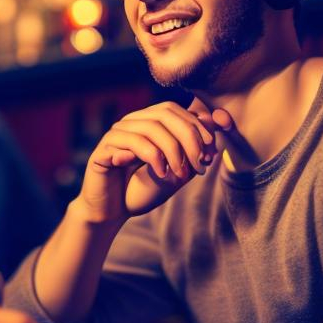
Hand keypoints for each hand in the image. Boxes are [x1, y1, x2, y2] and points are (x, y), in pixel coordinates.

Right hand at [76, 101, 228, 222]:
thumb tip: (217, 121)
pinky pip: (131, 142)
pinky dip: (152, 157)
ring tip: (180, 174)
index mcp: (148, 123)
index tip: (211, 152)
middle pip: (165, 113)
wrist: (114, 212)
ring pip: (151, 127)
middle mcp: (131, 123)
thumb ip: (194, 150)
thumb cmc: (144, 190)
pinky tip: (161, 174)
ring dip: (173, 151)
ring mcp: (117, 133)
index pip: (175, 110)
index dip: (197, 126)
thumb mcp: (178, 171)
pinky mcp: (104, 149)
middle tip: (200, 163)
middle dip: (189, 136)